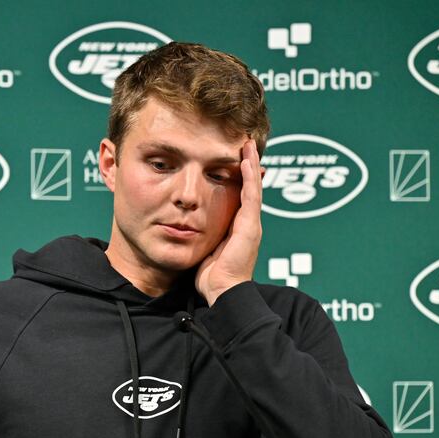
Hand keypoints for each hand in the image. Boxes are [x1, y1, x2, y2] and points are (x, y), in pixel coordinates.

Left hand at [196, 139, 263, 305]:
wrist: (222, 293)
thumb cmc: (211, 277)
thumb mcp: (204, 246)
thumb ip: (200, 232)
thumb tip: (184, 224)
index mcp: (237, 227)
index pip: (239, 194)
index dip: (238, 176)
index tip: (234, 157)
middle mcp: (247, 223)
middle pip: (250, 187)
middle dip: (248, 164)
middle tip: (246, 143)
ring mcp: (251, 224)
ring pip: (253, 187)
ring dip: (251, 164)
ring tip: (248, 144)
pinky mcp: (250, 227)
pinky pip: (251, 196)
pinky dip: (249, 177)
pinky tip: (246, 161)